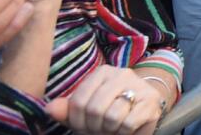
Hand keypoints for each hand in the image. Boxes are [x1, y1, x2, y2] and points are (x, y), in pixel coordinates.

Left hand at [45, 65, 165, 134]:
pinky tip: (127, 127)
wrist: (141, 113)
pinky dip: (124, 132)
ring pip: (112, 116)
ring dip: (110, 129)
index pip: (78, 101)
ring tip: (113, 127)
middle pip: (94, 109)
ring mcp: (139, 85)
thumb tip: (49, 109)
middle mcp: (121, 73)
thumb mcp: (83, 113)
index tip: (84, 125)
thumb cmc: (107, 113)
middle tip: (100, 128)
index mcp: (102, 73)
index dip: (77, 121)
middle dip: (94, 127)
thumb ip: (66, 110)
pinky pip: (128, 123)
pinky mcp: (151, 100)